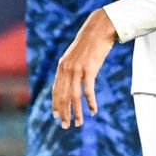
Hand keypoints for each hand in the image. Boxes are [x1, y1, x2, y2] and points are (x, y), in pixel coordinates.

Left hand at [52, 9, 120, 127]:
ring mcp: (77, 69)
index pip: (56, 90)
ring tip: (79, 123)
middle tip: (66, 126)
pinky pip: (88, 90)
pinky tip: (93, 111)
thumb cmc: (90, 43)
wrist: (99, 29)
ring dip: (77, 112)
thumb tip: (71, 80)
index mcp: (62, 66)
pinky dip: (90, 102)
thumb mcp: (76, 56)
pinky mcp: (89, 69)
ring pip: (74, 96)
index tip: (56, 116)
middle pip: (63, 96)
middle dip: (64, 113)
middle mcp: (67, 69)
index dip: (56, 104)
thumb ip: (71, 68)